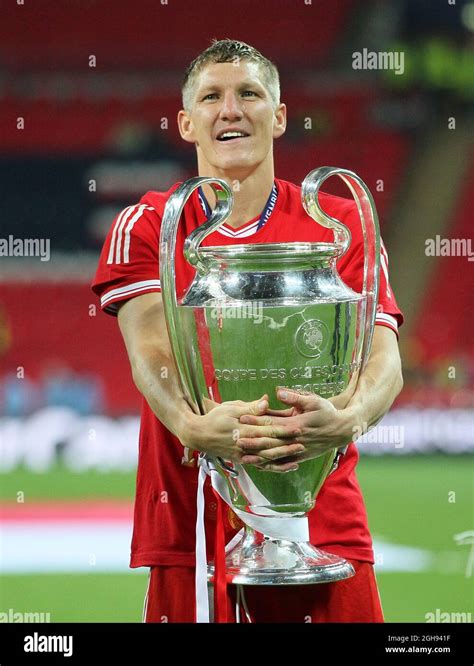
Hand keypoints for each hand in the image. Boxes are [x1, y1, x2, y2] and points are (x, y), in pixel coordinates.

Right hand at [179, 395, 304, 470]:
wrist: (198, 435)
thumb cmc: (214, 418)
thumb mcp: (230, 408)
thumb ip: (250, 408)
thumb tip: (266, 401)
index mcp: (244, 429)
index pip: (267, 429)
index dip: (283, 429)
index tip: (297, 428)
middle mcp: (245, 444)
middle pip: (270, 445)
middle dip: (287, 445)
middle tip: (303, 443)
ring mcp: (243, 454)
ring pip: (266, 458)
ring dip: (282, 458)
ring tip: (298, 456)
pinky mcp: (242, 460)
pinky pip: (260, 465)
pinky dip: (273, 467)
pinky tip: (285, 466)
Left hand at [238, 388, 359, 471]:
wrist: (343, 430)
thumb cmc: (328, 412)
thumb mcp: (313, 400)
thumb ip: (294, 397)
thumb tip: (277, 392)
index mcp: (296, 424)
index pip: (272, 423)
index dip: (256, 421)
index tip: (241, 418)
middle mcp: (295, 439)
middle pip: (270, 441)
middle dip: (252, 441)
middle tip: (235, 439)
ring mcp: (298, 450)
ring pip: (275, 455)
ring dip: (258, 455)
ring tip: (243, 456)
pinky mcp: (301, 457)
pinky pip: (283, 463)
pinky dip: (271, 465)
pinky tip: (260, 466)